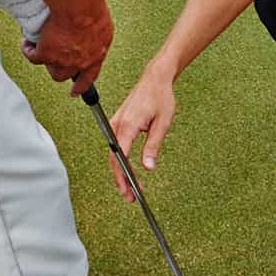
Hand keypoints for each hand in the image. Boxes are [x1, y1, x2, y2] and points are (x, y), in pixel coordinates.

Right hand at [22, 0, 112, 96]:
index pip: (90, 75)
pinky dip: (29, 49)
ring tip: (40, 46)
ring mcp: (64, 60)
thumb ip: (95, 32)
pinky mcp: (47, 54)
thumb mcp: (102, 22)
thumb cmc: (92, 7)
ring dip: (46, 59)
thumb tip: (90, 29)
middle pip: (66, 74)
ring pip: (51, 68)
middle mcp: (81, 61)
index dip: (82, 85)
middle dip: (58, 67)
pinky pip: (34, 57)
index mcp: (98, 52)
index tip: (75, 92)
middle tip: (52, 56)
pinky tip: (27, 43)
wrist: (79, 6)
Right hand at [107, 67, 177, 200]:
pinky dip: (120, 161)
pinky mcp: (117, 123)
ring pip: (113, 154)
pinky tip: (127, 171)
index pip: (120, 156)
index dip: (122, 176)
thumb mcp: (163, 123)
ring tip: (131, 188)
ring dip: (120, 172)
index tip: (129, 190)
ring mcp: (115, 123)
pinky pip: (115, 146)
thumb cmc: (161, 97)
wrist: (155, 78)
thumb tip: (148, 167)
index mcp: (128, 124)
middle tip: (131, 197)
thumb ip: (153, 145)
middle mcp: (117, 124)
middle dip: (121, 179)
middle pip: (113, 159)